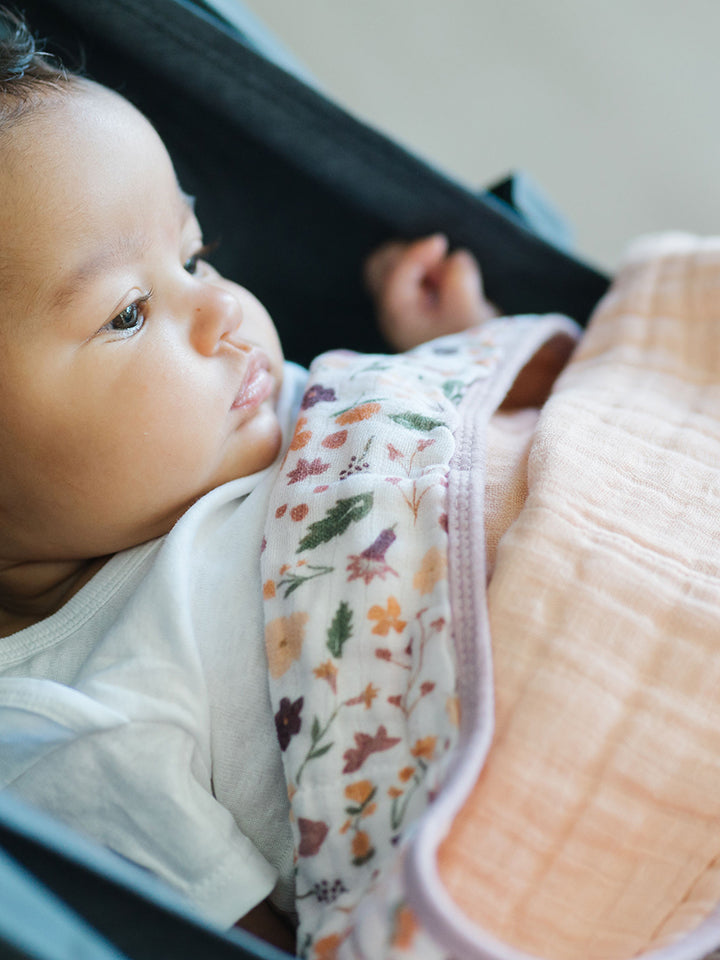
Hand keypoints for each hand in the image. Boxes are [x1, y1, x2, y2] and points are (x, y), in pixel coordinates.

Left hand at [364, 234, 498, 350]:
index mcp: (398, 315)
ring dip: (418, 261)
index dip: (417, 251)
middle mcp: (392, 311)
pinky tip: (446, 284)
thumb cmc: (472, 344)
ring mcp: (401, 309)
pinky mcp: (414, 306)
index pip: (394, 273)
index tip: (441, 242)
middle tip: (439, 265)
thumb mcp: (470, 309)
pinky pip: (409, 275)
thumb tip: (453, 257)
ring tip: (446, 278)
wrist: (480, 371)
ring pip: (393, 267)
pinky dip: (425, 269)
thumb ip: (458, 276)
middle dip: (409, 254)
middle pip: (381, 265)